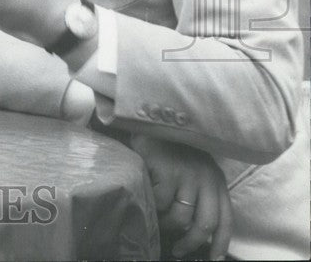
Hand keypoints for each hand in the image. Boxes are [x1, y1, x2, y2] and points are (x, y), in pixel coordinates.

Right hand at [130, 135, 231, 259]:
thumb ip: (198, 196)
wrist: (150, 124)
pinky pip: (161, 203)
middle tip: (178, 249)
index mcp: (216, 181)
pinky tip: (147, 201)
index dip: (221, 244)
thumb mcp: (192, 173)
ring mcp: (188, 174)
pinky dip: (153, 208)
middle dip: (191, 243)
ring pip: (180, 218)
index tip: (213, 259)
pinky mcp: (168, 171)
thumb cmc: (169, 153)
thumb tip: (192, 232)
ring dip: (167, 226)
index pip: (225, 219)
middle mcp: (207, 178)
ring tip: (157, 222)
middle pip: (205, 224)